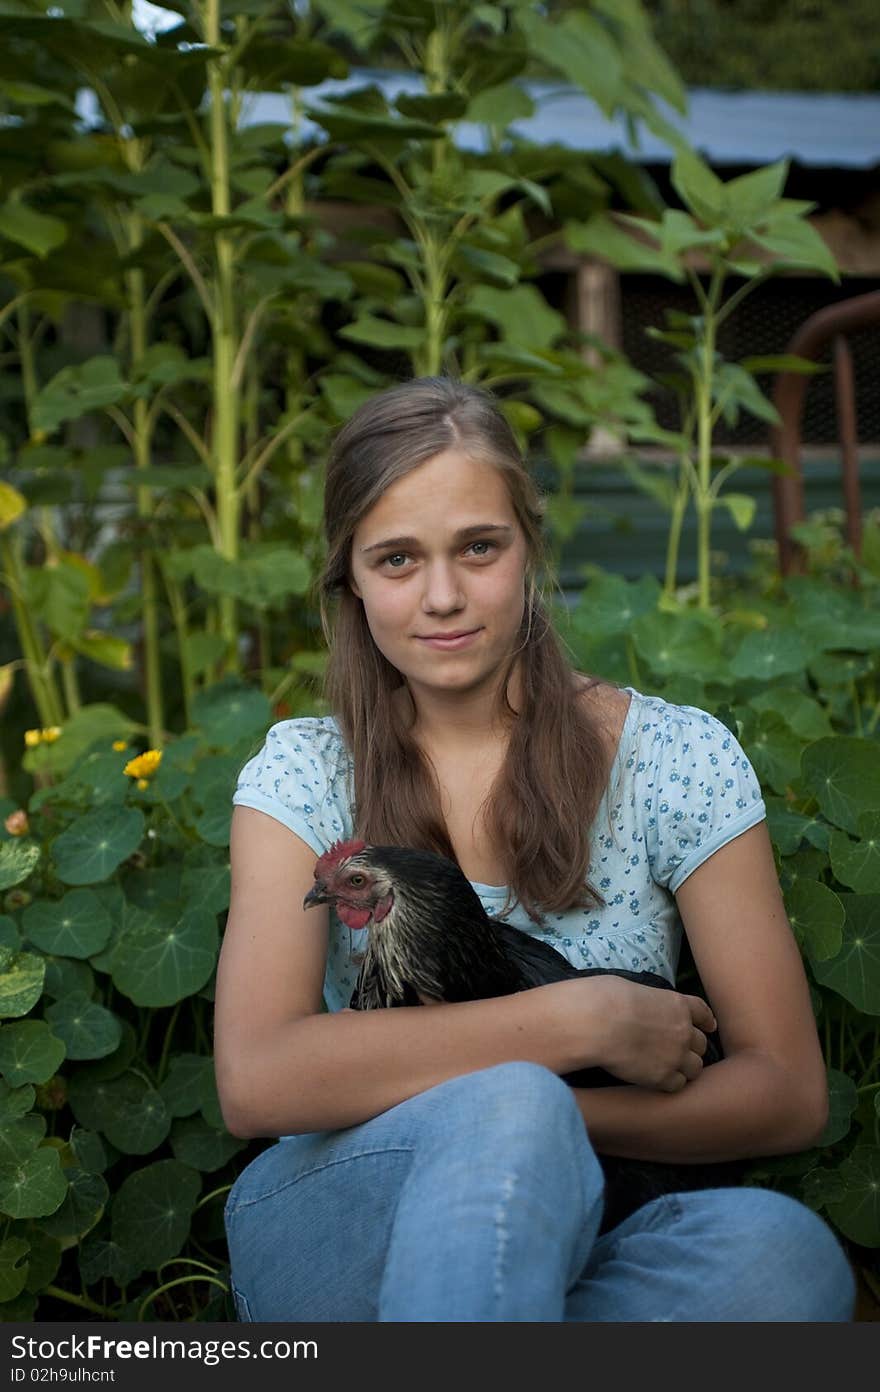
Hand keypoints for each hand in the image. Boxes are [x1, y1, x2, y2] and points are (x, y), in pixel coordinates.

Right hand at [556, 975, 716, 1093]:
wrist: (596, 1023)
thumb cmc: (605, 999)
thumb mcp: (631, 988)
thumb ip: (646, 1001)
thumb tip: (638, 1006)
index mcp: (677, 1004)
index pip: (702, 1013)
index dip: (706, 1021)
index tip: (708, 1026)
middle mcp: (683, 1030)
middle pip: (701, 1044)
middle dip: (691, 1047)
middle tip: (676, 1051)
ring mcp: (676, 1056)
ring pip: (695, 1068)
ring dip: (684, 1068)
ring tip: (667, 1069)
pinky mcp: (662, 1078)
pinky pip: (677, 1085)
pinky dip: (669, 1083)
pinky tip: (655, 1079)